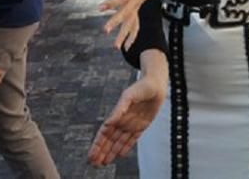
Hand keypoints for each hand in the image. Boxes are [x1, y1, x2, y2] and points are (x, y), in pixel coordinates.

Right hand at [88, 51, 167, 166]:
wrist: (156, 85)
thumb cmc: (141, 87)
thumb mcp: (128, 96)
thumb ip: (119, 110)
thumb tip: (108, 122)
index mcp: (117, 114)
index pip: (104, 133)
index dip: (98, 144)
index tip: (92, 154)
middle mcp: (122, 121)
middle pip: (110, 140)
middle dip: (101, 151)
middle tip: (94, 163)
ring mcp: (132, 124)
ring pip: (119, 142)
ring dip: (111, 152)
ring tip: (104, 162)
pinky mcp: (142, 126)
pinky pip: (132, 139)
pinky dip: (125, 147)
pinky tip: (119, 154)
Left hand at [90, 0, 175, 50]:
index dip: (111, 3)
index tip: (101, 8)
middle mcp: (134, 0)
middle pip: (125, 13)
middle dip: (116, 22)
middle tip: (105, 30)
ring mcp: (136, 7)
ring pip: (131, 23)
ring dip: (124, 35)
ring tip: (116, 47)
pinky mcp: (136, 10)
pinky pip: (135, 25)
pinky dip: (132, 36)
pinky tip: (127, 46)